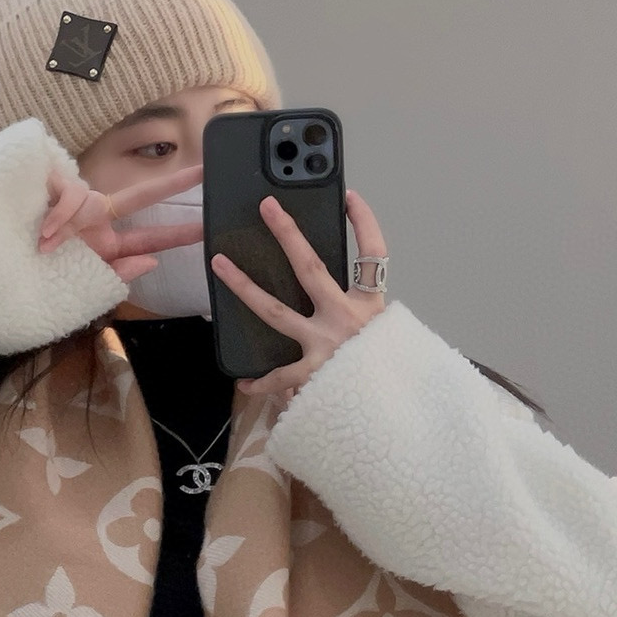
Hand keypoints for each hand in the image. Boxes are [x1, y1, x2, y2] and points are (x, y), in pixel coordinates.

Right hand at [38, 162, 203, 285]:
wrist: (5, 275)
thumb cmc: (42, 282)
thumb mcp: (83, 286)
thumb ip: (119, 273)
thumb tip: (153, 259)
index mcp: (108, 245)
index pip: (151, 237)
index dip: (179, 233)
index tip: (210, 226)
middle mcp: (98, 219)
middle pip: (142, 195)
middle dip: (172, 183)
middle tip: (204, 171)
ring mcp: (77, 204)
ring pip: (90, 197)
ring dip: (67, 223)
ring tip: (47, 247)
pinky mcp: (52, 189)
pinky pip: (68, 195)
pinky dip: (58, 217)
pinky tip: (44, 235)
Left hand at [209, 189, 387, 409]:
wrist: (395, 420)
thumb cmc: (392, 378)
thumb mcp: (393, 341)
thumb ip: (371, 323)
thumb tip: (349, 308)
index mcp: (372, 308)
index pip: (373, 253)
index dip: (364, 222)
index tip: (350, 196)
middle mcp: (346, 319)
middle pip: (311, 268)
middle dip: (288, 234)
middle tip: (267, 208)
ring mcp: (325, 346)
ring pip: (276, 311)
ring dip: (245, 286)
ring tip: (221, 265)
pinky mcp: (312, 376)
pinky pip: (279, 378)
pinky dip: (262, 384)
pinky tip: (244, 383)